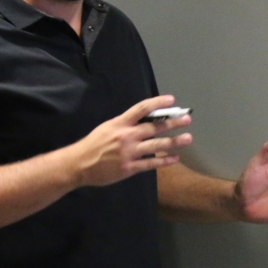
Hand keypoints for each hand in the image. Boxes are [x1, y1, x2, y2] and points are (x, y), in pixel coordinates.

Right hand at [73, 96, 192, 187]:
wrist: (79, 164)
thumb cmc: (92, 145)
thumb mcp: (107, 128)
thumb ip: (124, 125)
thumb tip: (142, 122)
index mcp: (120, 123)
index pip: (142, 109)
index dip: (158, 103)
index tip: (171, 100)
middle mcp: (127, 136)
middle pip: (154, 127)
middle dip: (172, 123)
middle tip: (187, 119)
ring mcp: (129, 152)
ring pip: (157, 145)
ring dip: (174, 141)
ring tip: (188, 138)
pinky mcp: (130, 167)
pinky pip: (151, 163)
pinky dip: (164, 161)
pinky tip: (175, 158)